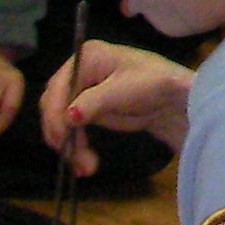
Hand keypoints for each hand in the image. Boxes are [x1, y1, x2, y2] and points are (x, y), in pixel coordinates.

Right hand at [40, 40, 196, 175]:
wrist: (171, 99)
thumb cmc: (153, 83)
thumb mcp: (124, 90)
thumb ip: (94, 102)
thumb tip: (68, 117)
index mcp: (86, 57)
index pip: (58, 86)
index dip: (56, 112)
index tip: (62, 138)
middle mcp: (77, 71)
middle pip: (54, 104)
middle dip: (62, 133)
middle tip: (73, 157)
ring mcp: (80, 91)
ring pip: (60, 120)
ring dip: (69, 145)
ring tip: (86, 167)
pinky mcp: (85, 109)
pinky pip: (71, 129)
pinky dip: (75, 146)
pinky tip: (84, 164)